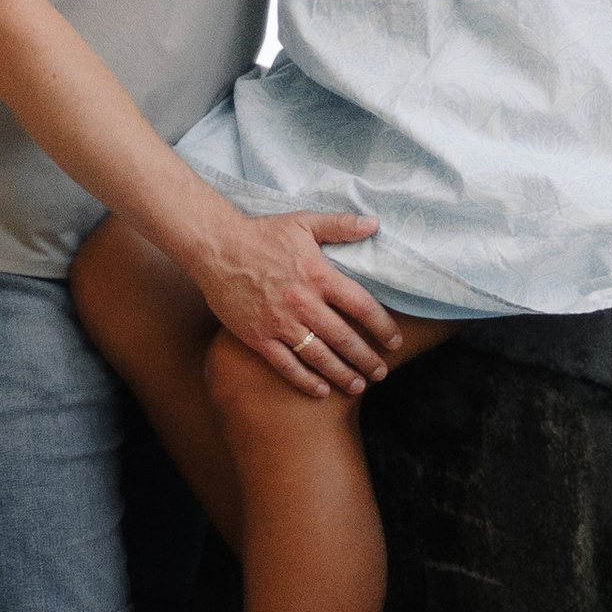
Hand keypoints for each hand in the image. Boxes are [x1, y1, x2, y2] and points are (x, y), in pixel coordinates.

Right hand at [192, 207, 401, 394]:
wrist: (216, 247)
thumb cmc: (262, 233)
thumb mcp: (304, 222)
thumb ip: (340, 225)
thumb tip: (374, 223)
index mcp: (318, 275)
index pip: (361, 306)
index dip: (382, 326)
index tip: (395, 341)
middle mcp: (303, 303)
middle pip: (344, 338)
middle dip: (366, 358)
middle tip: (381, 373)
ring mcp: (280, 323)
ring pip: (318, 356)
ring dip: (342, 373)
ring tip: (358, 385)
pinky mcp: (258, 337)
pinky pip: (286, 365)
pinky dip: (305, 380)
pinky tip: (321, 390)